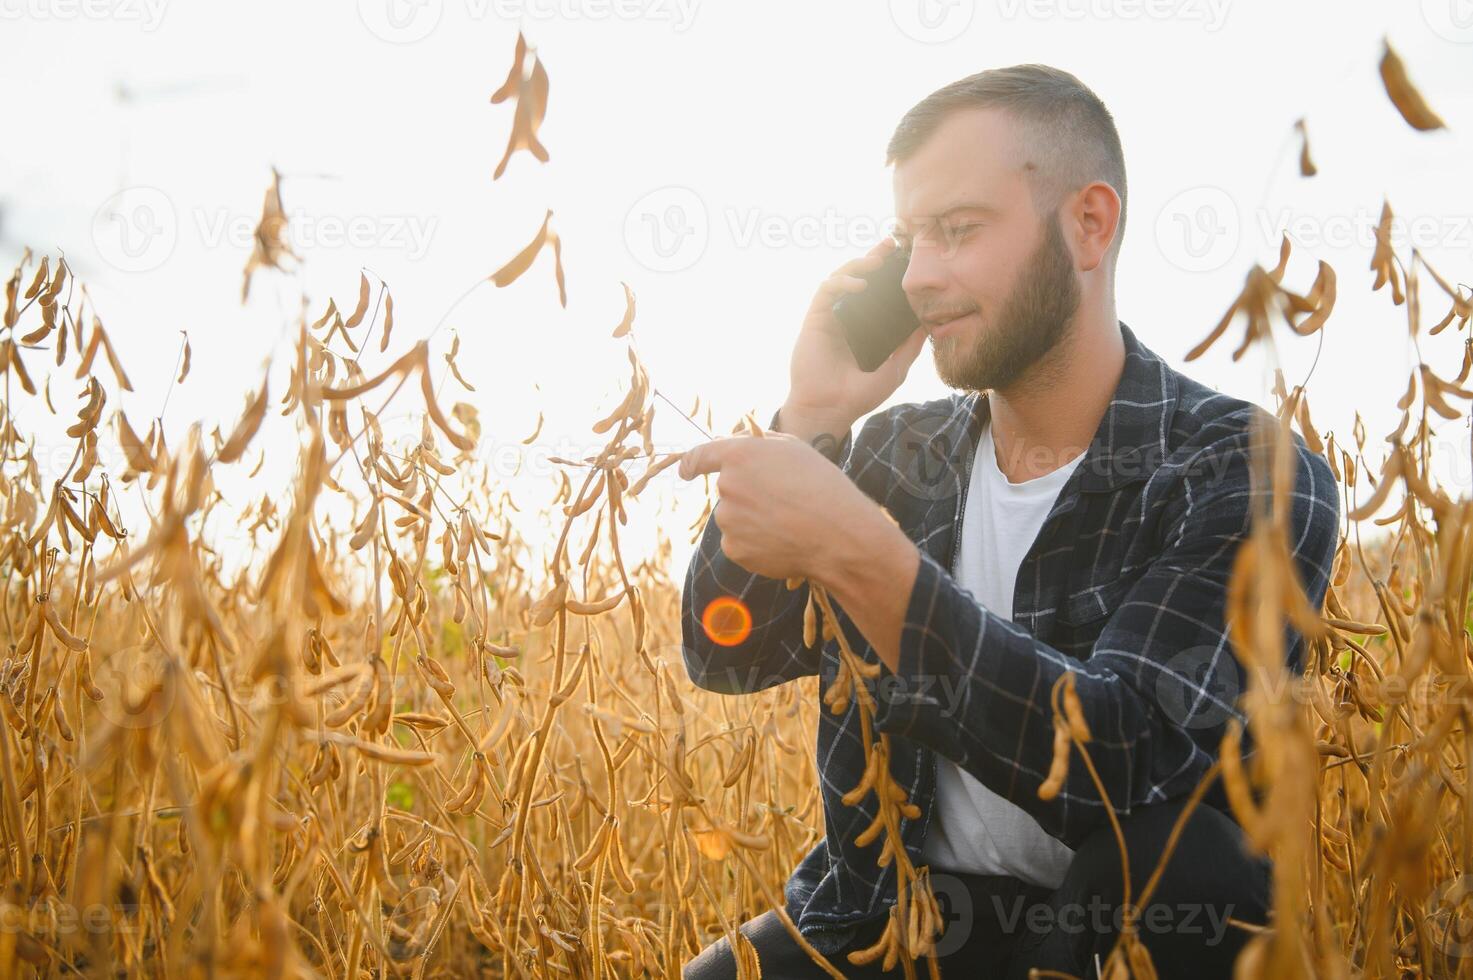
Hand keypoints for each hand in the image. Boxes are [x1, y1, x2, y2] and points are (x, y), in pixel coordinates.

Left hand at [677, 432, 865, 581]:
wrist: (838, 536)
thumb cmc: (822, 486)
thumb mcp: (794, 448)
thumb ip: (760, 443)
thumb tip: (741, 444)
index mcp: (739, 456)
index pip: (698, 456)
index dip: (690, 463)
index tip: (686, 471)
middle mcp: (726, 486)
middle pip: (726, 489)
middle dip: (747, 493)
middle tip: (782, 501)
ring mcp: (728, 520)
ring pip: (734, 517)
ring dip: (752, 519)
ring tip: (787, 522)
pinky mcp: (734, 549)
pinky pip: (739, 542)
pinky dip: (756, 542)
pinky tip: (782, 541)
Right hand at [784, 238, 927, 434]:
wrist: (831, 408)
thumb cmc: (860, 393)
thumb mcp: (896, 366)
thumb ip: (910, 344)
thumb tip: (930, 321)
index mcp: (865, 326)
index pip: (877, 291)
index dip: (888, 272)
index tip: (905, 257)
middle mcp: (847, 317)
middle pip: (859, 277)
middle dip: (874, 257)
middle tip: (890, 244)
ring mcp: (830, 316)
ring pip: (841, 277)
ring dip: (857, 265)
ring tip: (875, 262)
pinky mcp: (815, 318)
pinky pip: (826, 290)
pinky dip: (842, 282)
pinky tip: (858, 284)